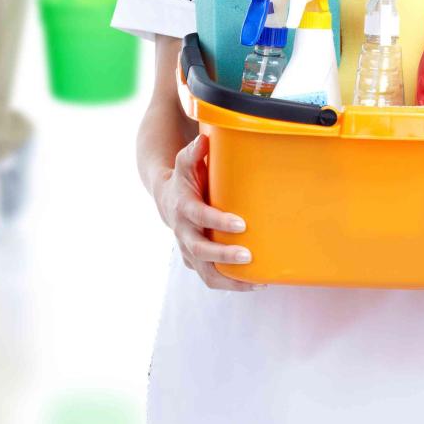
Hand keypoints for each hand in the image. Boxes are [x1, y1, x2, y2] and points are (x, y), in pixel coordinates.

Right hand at [156, 135, 256, 291]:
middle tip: (248, 256)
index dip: (219, 220)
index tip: (241, 223)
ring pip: (205, 272)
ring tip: (256, 281)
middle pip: (200, 250)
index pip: (200, 216)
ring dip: (229, 279)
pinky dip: (231, 285)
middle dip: (224, 255)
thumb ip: (195, 151)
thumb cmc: (185, 178)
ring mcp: (188, 250)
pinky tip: (255, 283)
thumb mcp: (186, 162)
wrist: (167, 199)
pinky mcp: (195, 262)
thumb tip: (204, 138)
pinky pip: (211, 278)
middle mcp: (184, 232)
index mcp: (184, 207)